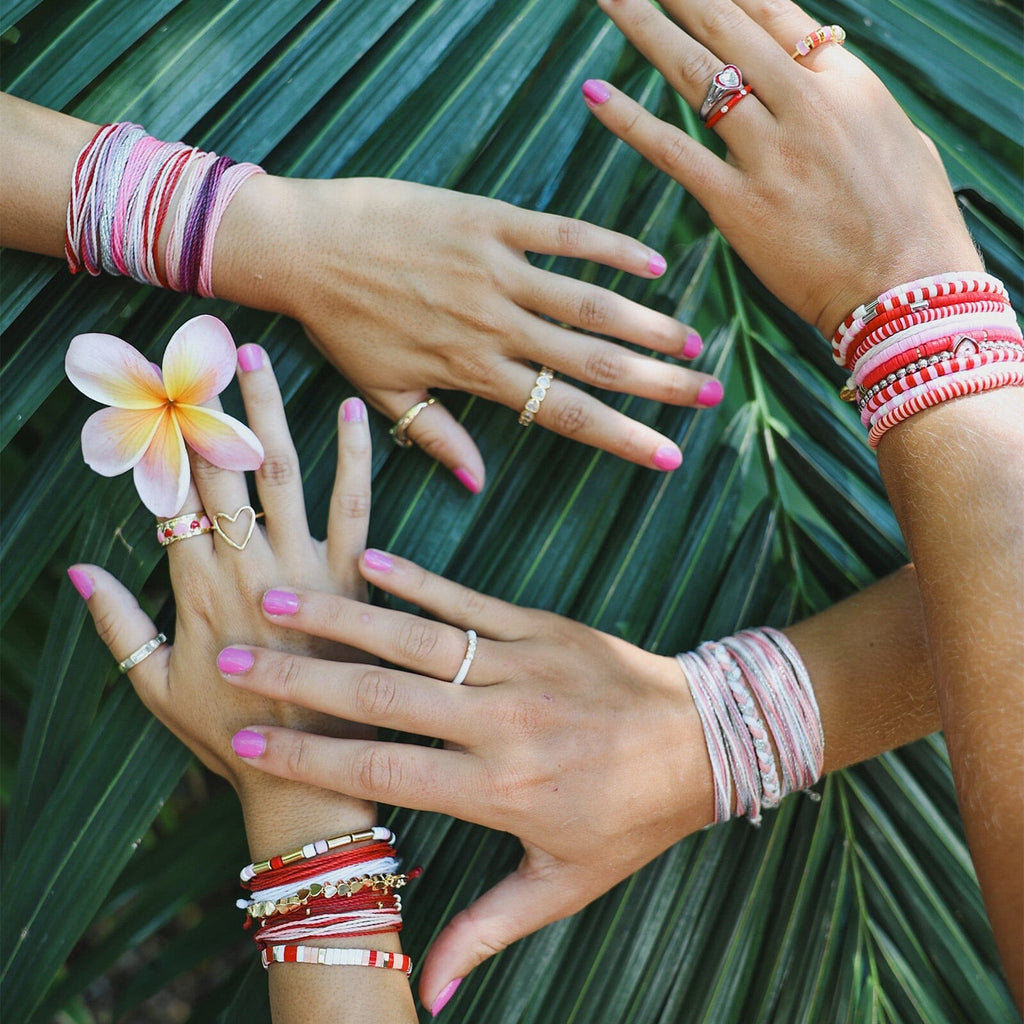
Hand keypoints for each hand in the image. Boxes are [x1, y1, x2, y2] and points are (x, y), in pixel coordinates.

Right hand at [69, 346, 377, 849]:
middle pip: (222, 471)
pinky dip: (355, 459)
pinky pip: (355, 509)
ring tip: (256, 356)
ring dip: (268, 412)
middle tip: (199, 348)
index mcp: (198, 590)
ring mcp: (306, 569)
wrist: (307, 775)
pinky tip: (353, 412)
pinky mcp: (354, 578)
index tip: (146, 389)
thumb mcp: (154, 688)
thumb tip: (77, 570)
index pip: (170, 497)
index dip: (157, 439)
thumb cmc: (227, 735)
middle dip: (207, 405)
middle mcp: (249, 568)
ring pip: (283, 473)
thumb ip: (118, 626)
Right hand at [211, 550, 714, 1008]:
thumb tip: (425, 992)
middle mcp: (502, 723)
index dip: (312, 756)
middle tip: (234, 661)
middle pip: (385, 697)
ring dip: (343, 619)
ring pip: (418, 640)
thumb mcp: (565, 884)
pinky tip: (367, 560)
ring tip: (279, 602)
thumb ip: (488, 928)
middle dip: (302, 680)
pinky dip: (417, 580)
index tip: (250, 741)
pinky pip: (470, 600)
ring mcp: (522, 667)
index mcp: (500, 790)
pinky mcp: (542, 627)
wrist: (706, 742)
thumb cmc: (632, 818)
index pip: (386, 770)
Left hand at [216, 176, 722, 488]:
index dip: (624, 437)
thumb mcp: (385, 392)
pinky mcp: (490, 221)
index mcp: (476, 372)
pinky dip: (612, 247)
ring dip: (648, 323)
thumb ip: (438, 436)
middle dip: (659, 384)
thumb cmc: (341, 323)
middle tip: (710, 395)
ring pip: (591, 302)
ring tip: (693, 343)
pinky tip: (654, 262)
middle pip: (595, 362)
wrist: (303, 246)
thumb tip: (478, 484)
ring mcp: (497, 270)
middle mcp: (497, 325)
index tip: (671, 454)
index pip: (566, 414)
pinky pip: (563, 234)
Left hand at [586, 0, 981, 336]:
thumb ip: (850, 101)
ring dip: (646, 29)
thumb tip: (824, 74)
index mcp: (847, 83)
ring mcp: (769, 154)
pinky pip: (672, 151)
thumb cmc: (913, 221)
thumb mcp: (897, 137)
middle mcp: (804, 105)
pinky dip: (629, 120)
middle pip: (729, 27)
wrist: (907, 291)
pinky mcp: (737, 204)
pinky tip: (595, 91)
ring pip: (696, 74)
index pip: (776, 13)